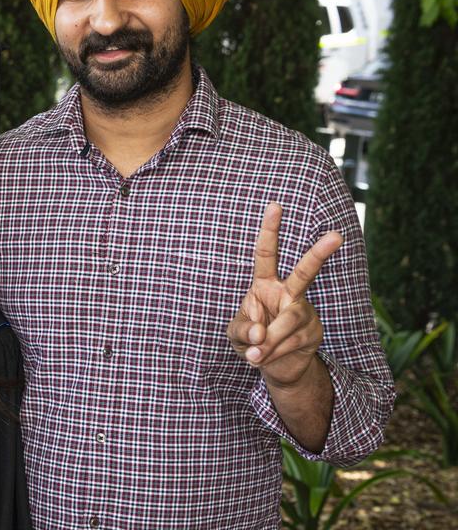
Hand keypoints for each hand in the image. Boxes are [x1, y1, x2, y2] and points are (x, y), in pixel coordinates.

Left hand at [227, 203, 341, 386]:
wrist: (275, 367)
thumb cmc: (251, 342)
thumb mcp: (236, 335)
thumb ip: (243, 330)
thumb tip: (261, 332)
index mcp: (265, 284)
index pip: (267, 254)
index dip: (270, 230)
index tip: (275, 205)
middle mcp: (288, 293)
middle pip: (304, 272)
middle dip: (319, 254)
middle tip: (336, 235)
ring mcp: (305, 312)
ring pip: (290, 319)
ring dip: (270, 340)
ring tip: (254, 354)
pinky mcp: (314, 333)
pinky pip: (293, 341)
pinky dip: (273, 353)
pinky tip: (264, 359)